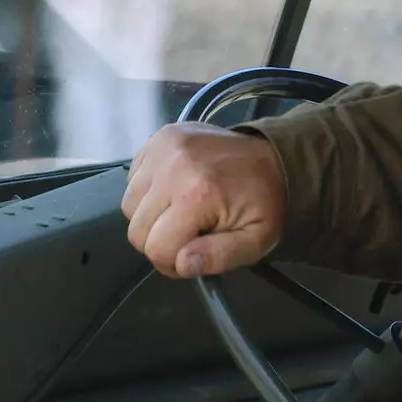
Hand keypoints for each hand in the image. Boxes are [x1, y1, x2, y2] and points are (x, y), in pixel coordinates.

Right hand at [121, 123, 287, 278]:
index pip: (156, 248)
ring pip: (129, 205)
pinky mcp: (159, 137)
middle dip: (160, 240)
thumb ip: (220, 257)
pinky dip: (149, 191)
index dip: (172, 262)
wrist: (272, 157)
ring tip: (182, 210)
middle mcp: (174, 167)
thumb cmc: (263, 202)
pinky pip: (133, 179)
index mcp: (198, 194)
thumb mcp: (255, 240)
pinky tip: (176, 189)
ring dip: (151, 215)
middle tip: (188, 233)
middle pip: (136, 230)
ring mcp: (163, 148)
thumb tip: (183, 264)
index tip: (192, 254)